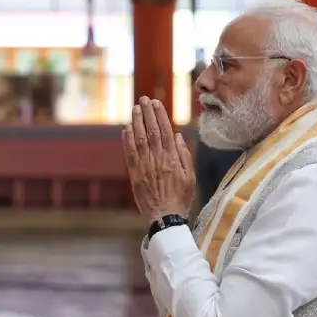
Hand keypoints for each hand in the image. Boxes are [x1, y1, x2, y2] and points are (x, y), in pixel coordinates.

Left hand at [122, 96, 195, 222]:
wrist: (165, 216)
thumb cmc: (181, 198)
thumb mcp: (190, 177)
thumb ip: (184, 155)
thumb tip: (177, 136)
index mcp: (173, 158)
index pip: (165, 131)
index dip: (160, 115)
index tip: (156, 103)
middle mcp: (158, 159)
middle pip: (151, 131)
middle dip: (147, 113)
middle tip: (144, 99)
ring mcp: (145, 166)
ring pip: (139, 139)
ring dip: (136, 122)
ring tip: (135, 108)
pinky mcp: (135, 174)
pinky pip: (130, 153)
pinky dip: (127, 140)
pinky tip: (126, 128)